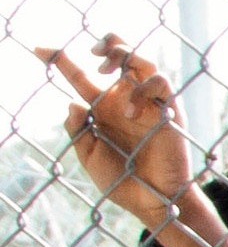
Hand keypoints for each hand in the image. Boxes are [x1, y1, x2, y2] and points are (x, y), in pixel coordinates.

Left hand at [38, 38, 191, 219]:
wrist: (152, 202)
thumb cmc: (121, 183)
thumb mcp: (88, 156)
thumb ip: (77, 130)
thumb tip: (73, 102)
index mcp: (103, 109)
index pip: (80, 76)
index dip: (60, 60)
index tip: (39, 49)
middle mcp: (125, 100)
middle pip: (120, 56)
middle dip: (108, 44)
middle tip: (93, 53)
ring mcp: (149, 104)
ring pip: (143, 61)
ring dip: (124, 55)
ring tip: (105, 71)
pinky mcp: (170, 111)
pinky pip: (161, 84)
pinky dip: (141, 90)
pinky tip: (130, 112)